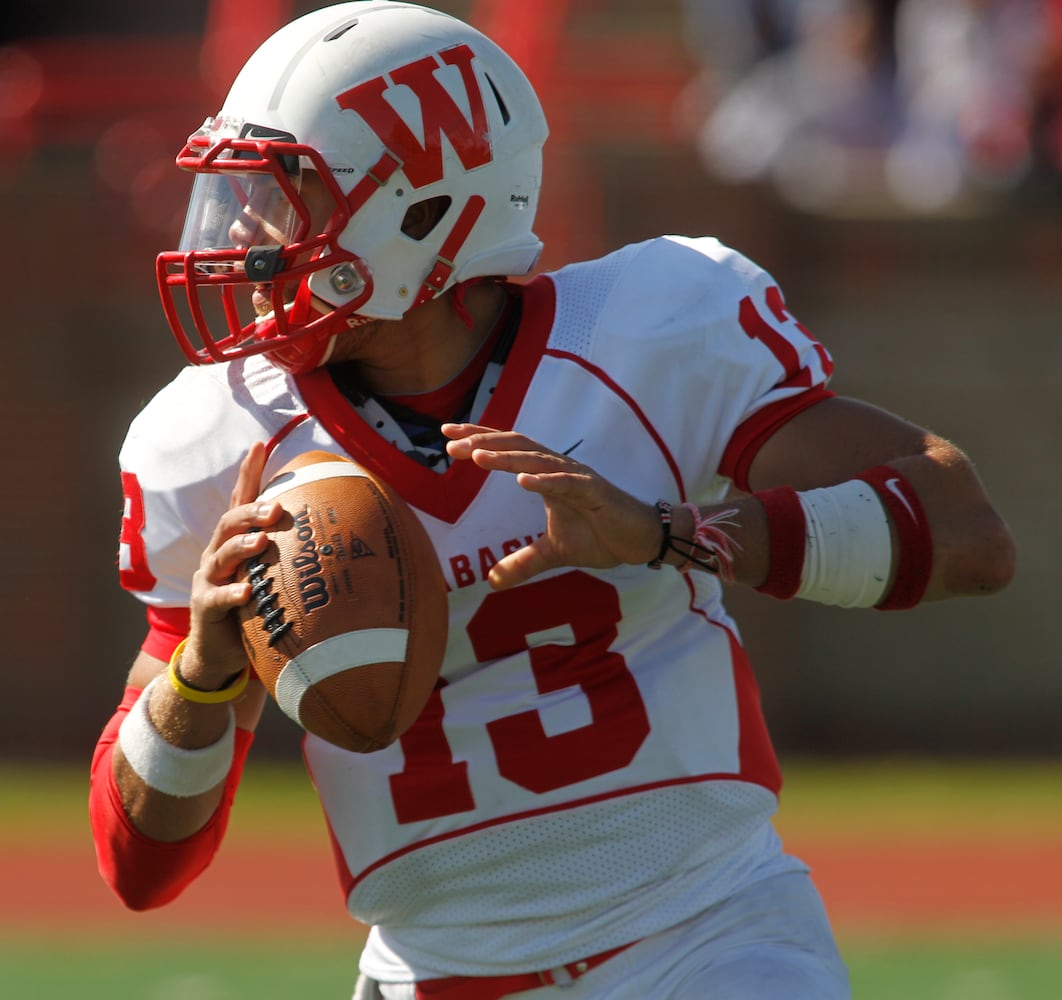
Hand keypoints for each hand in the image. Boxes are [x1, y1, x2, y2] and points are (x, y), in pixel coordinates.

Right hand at [182, 442, 282, 686]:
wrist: (219, 652)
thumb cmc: (253, 608)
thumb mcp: (271, 577)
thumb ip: (292, 556)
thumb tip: (341, 537)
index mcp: (235, 542)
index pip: (240, 501)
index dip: (248, 473)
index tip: (259, 445)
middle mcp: (218, 555)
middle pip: (229, 522)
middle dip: (251, 512)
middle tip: (276, 507)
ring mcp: (209, 580)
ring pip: (222, 555)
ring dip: (242, 545)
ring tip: (262, 541)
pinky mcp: (205, 608)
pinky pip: (217, 598)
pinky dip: (232, 593)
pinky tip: (247, 590)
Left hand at [444, 423, 660, 588]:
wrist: (642, 540)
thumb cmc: (601, 536)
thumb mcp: (554, 553)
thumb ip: (523, 562)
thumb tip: (491, 582)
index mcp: (548, 476)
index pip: (508, 450)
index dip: (479, 438)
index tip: (447, 434)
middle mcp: (559, 469)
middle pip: (517, 445)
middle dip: (483, 441)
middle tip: (451, 442)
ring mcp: (577, 478)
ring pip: (538, 460)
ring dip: (507, 457)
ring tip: (477, 456)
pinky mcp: (595, 492)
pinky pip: (567, 483)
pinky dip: (545, 480)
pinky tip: (522, 480)